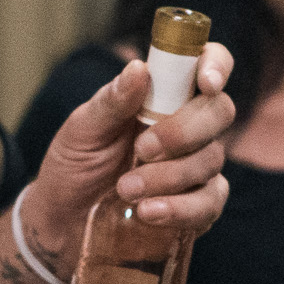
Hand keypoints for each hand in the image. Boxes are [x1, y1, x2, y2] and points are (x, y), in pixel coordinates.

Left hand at [28, 44, 235, 253]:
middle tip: (142, 148)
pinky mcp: (197, 207)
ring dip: (169, 176)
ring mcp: (197, 167)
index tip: (205, 82)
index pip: (207, 64)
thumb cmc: (75, 164)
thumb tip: (138, 68)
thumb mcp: (82, 129)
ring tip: (126, 189)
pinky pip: (210, 203)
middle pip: (220, 111)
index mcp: (164, 95)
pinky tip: (148, 212)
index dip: (216, 64)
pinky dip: (181, 208)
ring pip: (211, 160)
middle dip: (185, 130)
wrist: (64, 219)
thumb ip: (111, 101)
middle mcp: (188, 126)